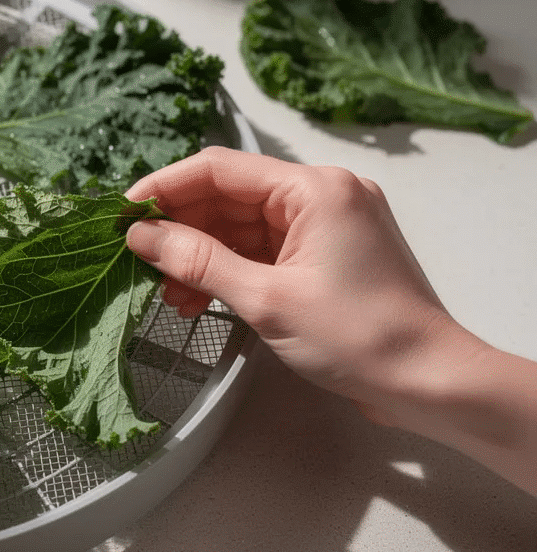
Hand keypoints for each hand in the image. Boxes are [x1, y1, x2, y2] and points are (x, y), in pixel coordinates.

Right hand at [124, 146, 451, 417]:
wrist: (430, 382)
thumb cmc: (359, 337)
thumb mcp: (266, 299)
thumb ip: (198, 262)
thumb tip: (140, 236)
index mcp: (314, 189)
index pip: (218, 169)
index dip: (163, 188)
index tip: (121, 216)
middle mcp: (321, 194)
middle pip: (228, 196)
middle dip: (179, 229)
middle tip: (135, 260)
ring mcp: (325, 225)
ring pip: (240, 226)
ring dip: (199, 255)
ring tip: (165, 291)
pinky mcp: (325, 255)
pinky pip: (261, 249)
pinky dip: (226, 269)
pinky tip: (195, 297)